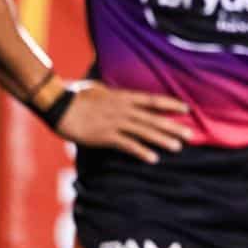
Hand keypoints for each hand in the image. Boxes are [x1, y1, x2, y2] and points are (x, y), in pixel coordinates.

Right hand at [54, 81, 192, 163]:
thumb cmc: (75, 96)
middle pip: (153, 118)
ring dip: (162, 140)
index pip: (153, 100)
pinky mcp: (105, 136)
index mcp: (123, 96)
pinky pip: (127, 144)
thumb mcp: (98, 89)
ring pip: (144, 131)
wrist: (58, 104)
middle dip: (172, 126)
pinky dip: (141, 151)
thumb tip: (117, 93)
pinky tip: (153, 158)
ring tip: (177, 147)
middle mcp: (123, 109)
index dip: (171, 104)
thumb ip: (112, 93)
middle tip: (190, 135)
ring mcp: (115, 122)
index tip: (186, 108)